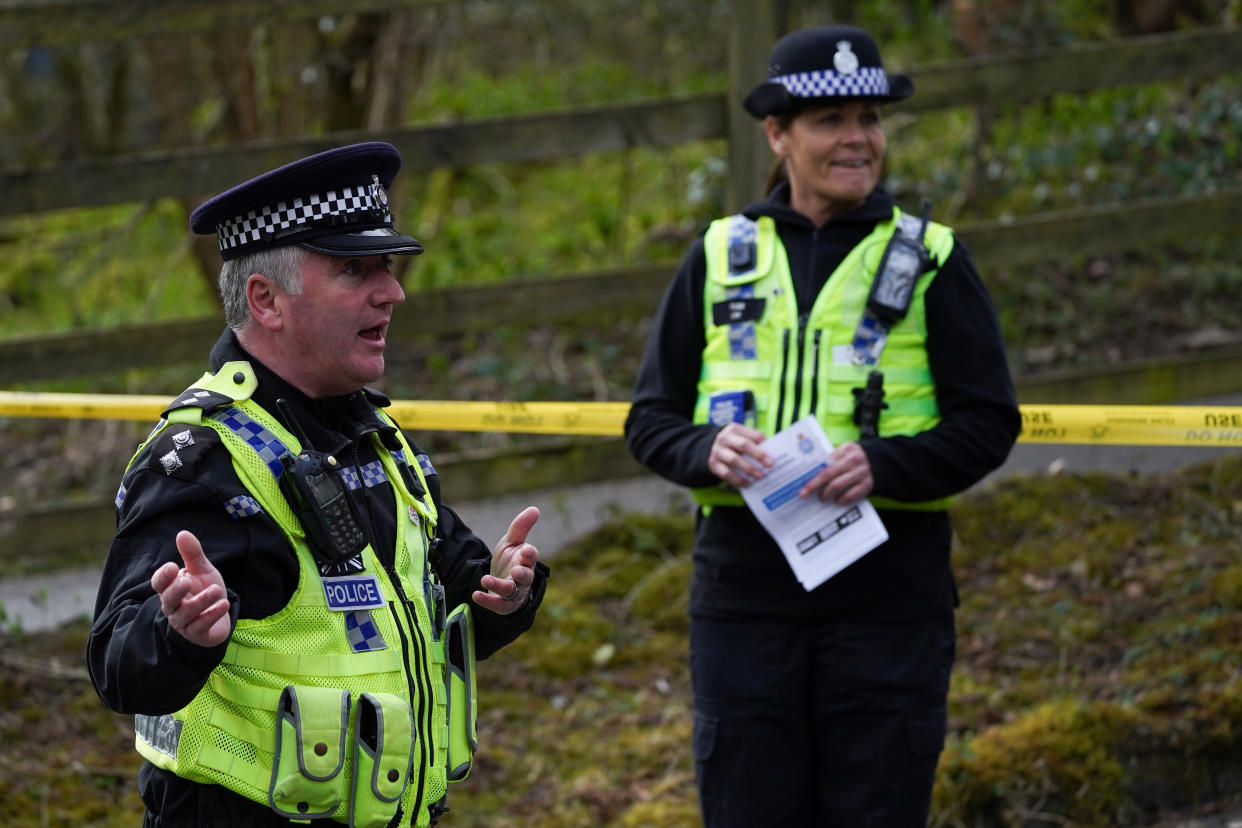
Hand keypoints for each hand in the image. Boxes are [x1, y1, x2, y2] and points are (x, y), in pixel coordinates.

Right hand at [150, 530, 231, 646]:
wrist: (220, 614)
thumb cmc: (205, 590)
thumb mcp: (202, 570)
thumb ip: (193, 554)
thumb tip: (182, 533)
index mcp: (171, 589)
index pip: (159, 584)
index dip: (163, 577)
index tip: (173, 567)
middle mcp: (173, 606)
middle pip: (168, 600)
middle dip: (176, 591)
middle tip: (187, 580)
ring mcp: (183, 622)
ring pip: (186, 614)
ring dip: (201, 602)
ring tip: (217, 590)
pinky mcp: (197, 633)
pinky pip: (200, 626)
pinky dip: (211, 615)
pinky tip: (223, 604)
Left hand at [474, 506, 540, 614]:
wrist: (501, 584)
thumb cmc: (510, 561)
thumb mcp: (512, 543)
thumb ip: (521, 527)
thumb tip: (535, 509)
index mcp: (526, 561)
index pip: (532, 557)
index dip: (530, 554)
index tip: (526, 549)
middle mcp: (523, 578)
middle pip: (526, 577)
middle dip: (522, 574)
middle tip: (516, 570)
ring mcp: (514, 592)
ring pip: (511, 591)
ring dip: (500, 586)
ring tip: (486, 579)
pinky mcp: (504, 605)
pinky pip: (498, 604)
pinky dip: (487, 600)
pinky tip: (475, 595)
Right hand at [707, 423, 772, 487]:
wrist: (710, 447)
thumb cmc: (733, 444)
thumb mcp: (740, 437)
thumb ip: (754, 443)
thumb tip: (770, 457)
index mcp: (735, 429)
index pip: (753, 434)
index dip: (764, 444)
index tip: (773, 454)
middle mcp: (725, 438)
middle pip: (744, 445)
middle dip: (758, 455)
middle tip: (770, 465)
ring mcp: (717, 450)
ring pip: (734, 460)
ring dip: (749, 469)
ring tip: (760, 476)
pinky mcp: (712, 463)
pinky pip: (726, 473)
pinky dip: (738, 480)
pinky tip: (747, 484)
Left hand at [798, 441, 873, 504]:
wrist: (882, 462)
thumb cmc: (855, 459)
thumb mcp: (845, 454)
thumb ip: (831, 460)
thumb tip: (810, 473)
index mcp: (846, 449)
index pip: (825, 462)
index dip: (812, 473)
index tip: (801, 482)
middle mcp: (854, 459)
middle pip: (829, 473)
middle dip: (814, 485)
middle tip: (804, 494)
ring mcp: (862, 472)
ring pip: (838, 485)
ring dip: (827, 493)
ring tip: (822, 497)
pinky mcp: (868, 484)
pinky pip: (851, 495)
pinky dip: (842, 499)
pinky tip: (837, 500)